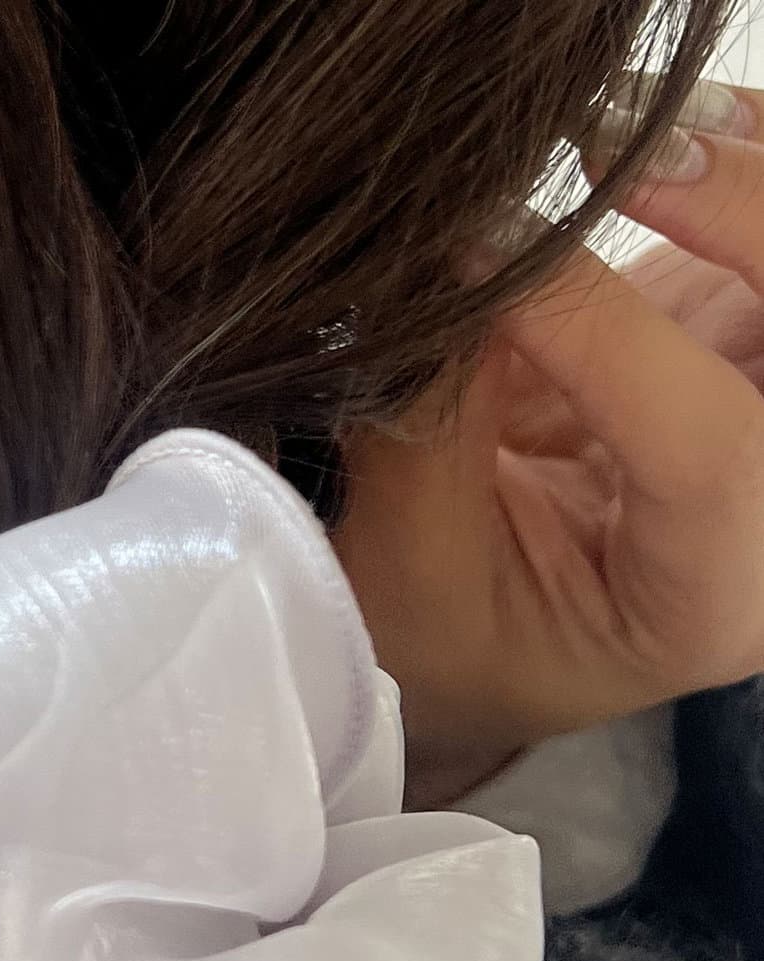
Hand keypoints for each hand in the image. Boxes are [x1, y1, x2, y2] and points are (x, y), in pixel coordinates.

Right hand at [335, 83, 763, 805]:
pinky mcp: (747, 341)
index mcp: (714, 597)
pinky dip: (731, 159)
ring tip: (625, 136)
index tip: (477, 256)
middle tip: (613, 155)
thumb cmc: (449, 640)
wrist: (485, 636)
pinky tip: (657, 146)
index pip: (712, 452)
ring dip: (740, 170)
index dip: (599, 330)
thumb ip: (429, 432)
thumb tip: (429, 270)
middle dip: (738, 209)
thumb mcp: (415, 570)